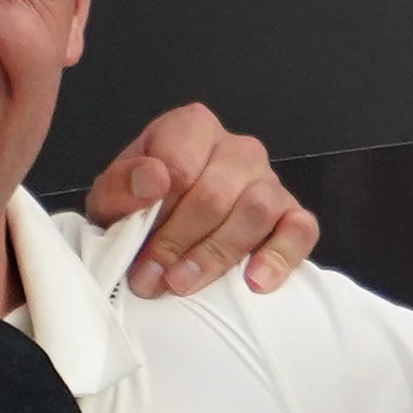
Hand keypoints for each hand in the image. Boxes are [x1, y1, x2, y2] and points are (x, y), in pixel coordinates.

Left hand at [90, 104, 319, 296]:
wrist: (161, 234)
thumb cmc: (138, 210)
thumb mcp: (111, 197)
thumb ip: (122, 184)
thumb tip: (154, 179)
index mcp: (191, 128)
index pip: (180, 164)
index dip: (157, 211)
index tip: (136, 245)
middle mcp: (238, 148)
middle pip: (216, 194)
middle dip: (178, 242)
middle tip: (150, 279)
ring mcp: (270, 181)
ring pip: (257, 211)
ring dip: (217, 254)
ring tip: (183, 284)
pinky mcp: (293, 214)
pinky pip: (301, 230)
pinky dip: (280, 256)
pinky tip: (255, 282)